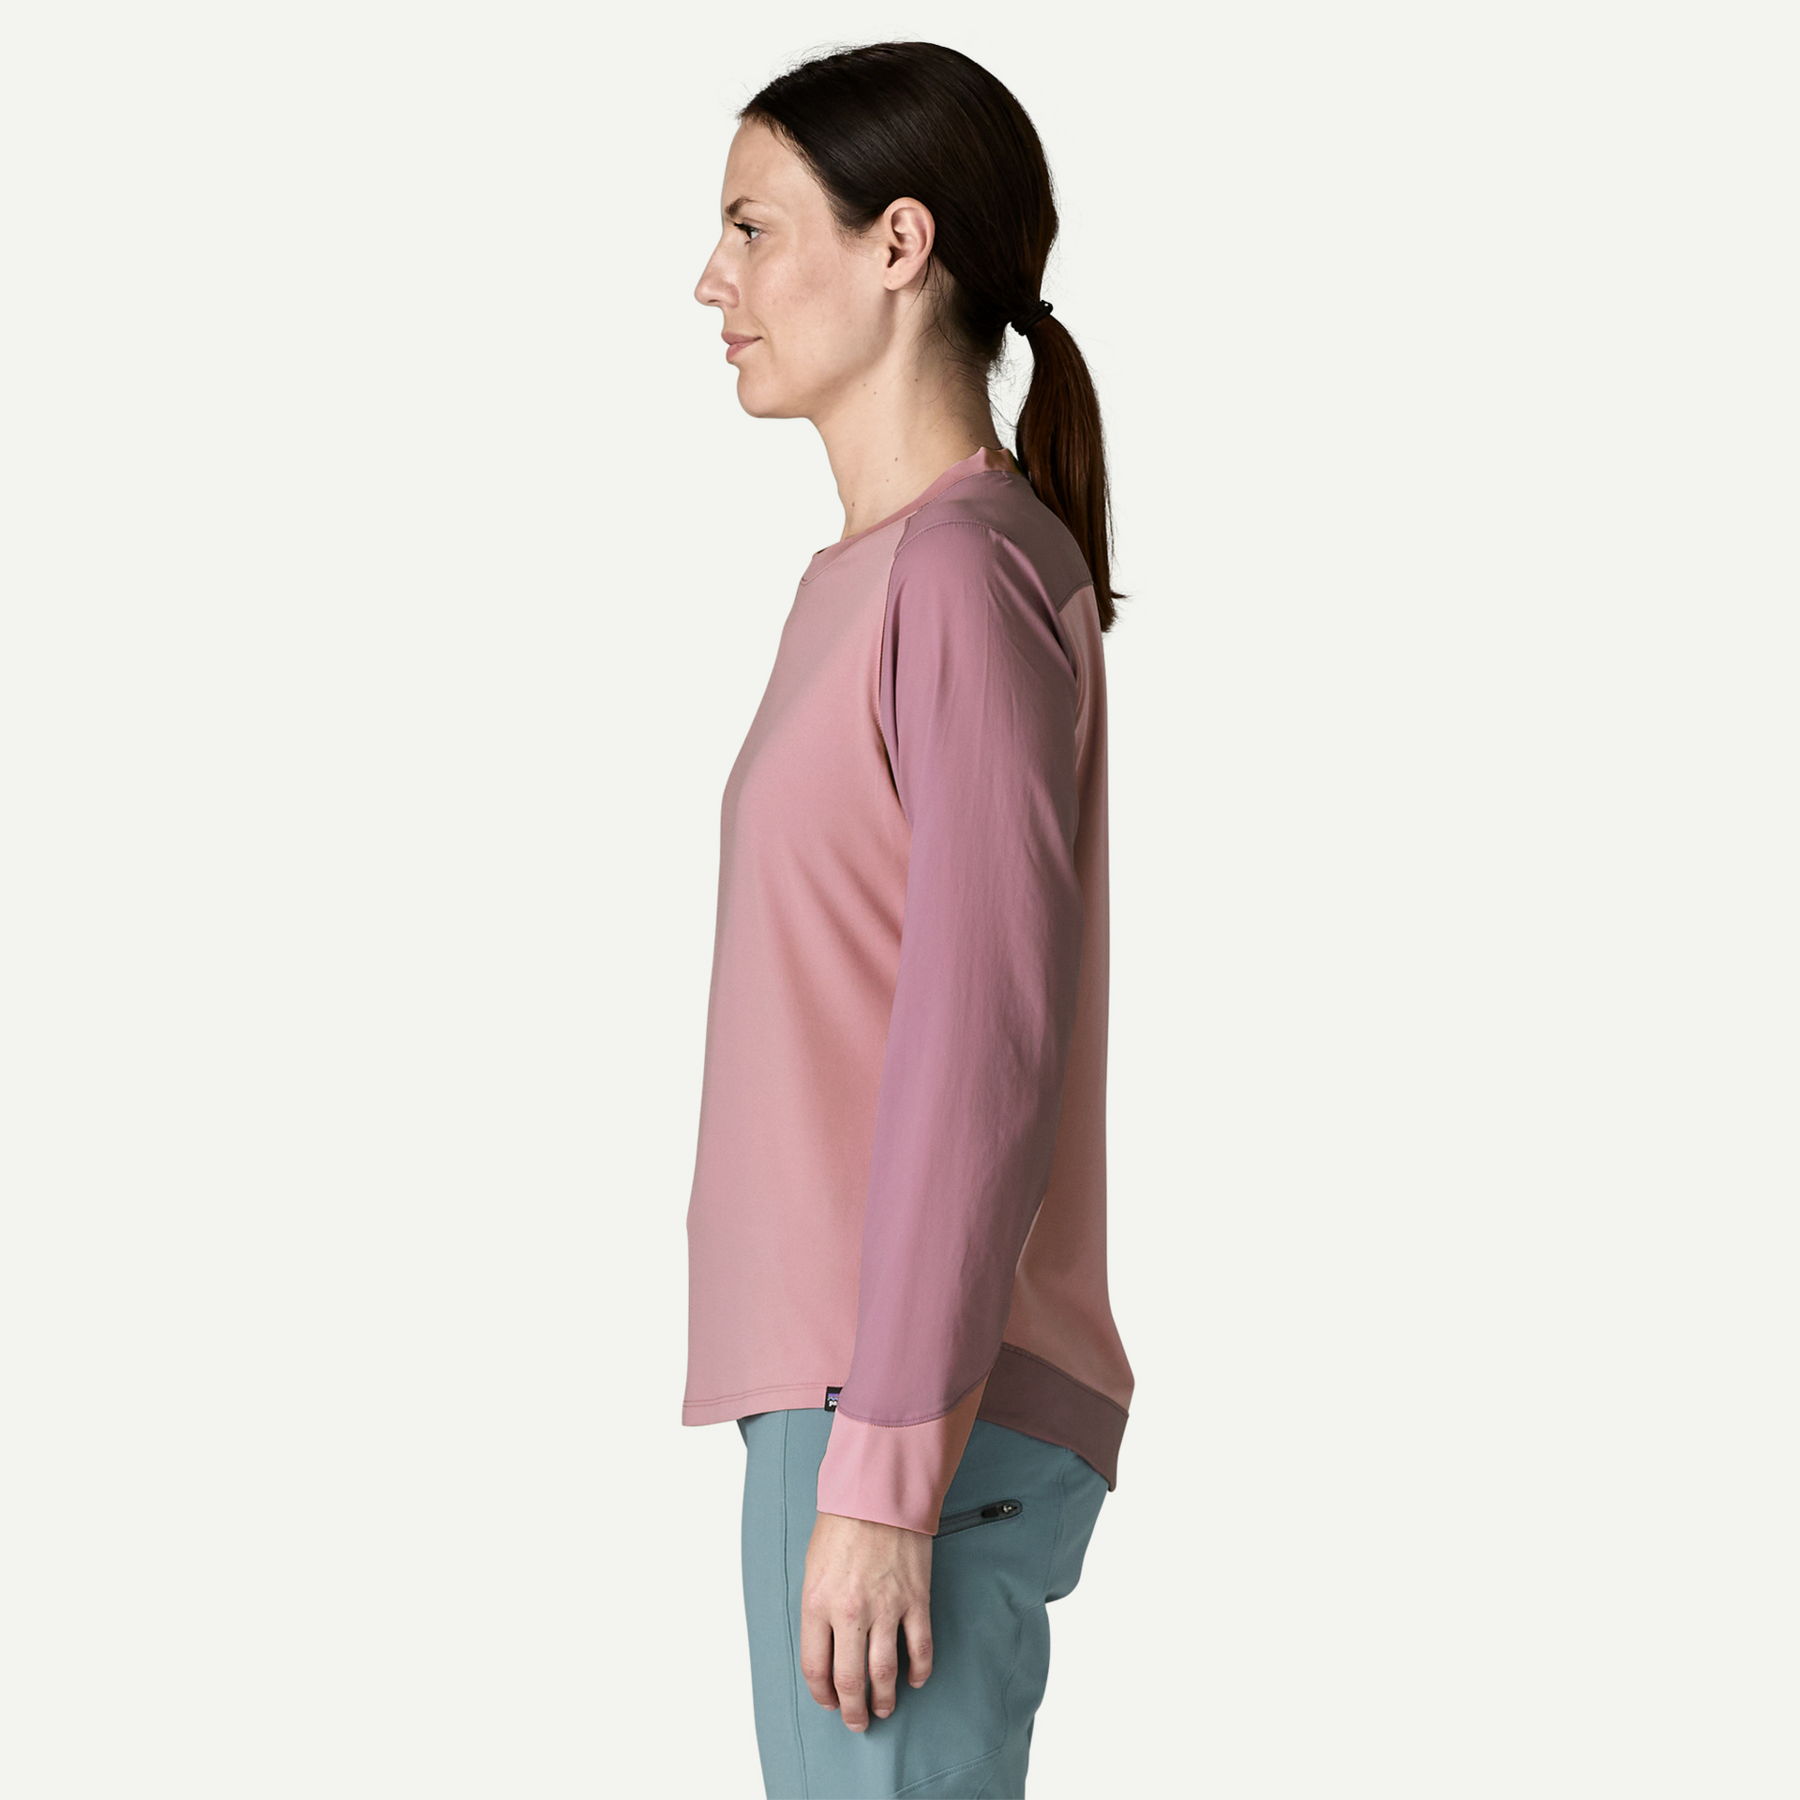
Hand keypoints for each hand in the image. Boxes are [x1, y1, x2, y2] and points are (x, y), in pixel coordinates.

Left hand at [800, 1509, 934, 1730]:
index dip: (822, 1694)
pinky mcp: (915, 1599)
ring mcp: (886, 1607)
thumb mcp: (813, 1568)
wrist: (878, 1491)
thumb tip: (826, 1650)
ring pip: (885, 1672)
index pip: (816, 1668)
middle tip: (857, 1722)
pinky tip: (915, 1679)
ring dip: (884, 1699)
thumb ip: (818, 1611)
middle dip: (853, 1710)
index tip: (829, 1703)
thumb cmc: (841, 1525)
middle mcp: (850, 1611)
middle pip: (851, 1679)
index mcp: (818, 1603)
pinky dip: (919, 1671)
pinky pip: (920, 1648)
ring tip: (883, 1709)